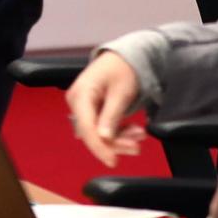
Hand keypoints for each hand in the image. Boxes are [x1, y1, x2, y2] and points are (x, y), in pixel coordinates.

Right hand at [63, 52, 147, 166]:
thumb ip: (111, 115)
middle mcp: (77, 102)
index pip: (87, 127)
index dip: (99, 147)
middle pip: (92, 133)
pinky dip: (118, 132)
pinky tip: (133, 131)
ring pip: (98, 134)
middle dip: (115, 143)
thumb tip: (104, 137)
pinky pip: (102, 129)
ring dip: (120, 139)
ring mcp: (83, 108)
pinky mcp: (91, 112)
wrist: (124, 57)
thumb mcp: (121, 91)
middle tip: (137, 147)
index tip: (113, 161)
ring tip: (139, 134)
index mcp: (81, 94)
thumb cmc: (122, 68)